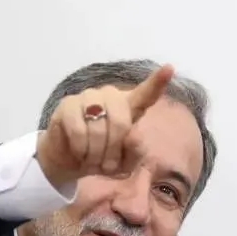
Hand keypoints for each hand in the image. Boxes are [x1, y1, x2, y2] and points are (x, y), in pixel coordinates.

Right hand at [36, 64, 173, 190]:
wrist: (71, 161)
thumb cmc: (103, 158)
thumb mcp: (124, 162)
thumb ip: (134, 151)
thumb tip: (134, 136)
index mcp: (130, 107)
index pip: (146, 93)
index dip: (158, 81)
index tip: (169, 69)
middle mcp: (110, 96)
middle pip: (121, 120)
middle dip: (114, 149)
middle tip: (108, 166)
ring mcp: (88, 97)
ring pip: (98, 126)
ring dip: (96, 152)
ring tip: (93, 162)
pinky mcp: (67, 104)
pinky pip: (78, 129)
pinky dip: (81, 149)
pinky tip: (80, 154)